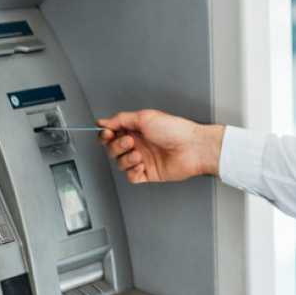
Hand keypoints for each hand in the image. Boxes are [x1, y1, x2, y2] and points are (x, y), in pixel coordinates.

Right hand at [97, 110, 224, 184]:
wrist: (191, 148)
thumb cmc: (174, 130)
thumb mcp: (145, 117)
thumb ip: (121, 119)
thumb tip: (104, 121)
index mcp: (136, 129)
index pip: (112, 133)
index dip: (106, 134)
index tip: (108, 133)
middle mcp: (138, 143)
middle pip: (113, 148)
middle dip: (117, 146)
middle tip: (130, 142)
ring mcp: (143, 159)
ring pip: (120, 163)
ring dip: (125, 159)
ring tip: (138, 155)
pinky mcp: (148, 173)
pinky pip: (131, 177)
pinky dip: (133, 172)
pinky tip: (142, 165)